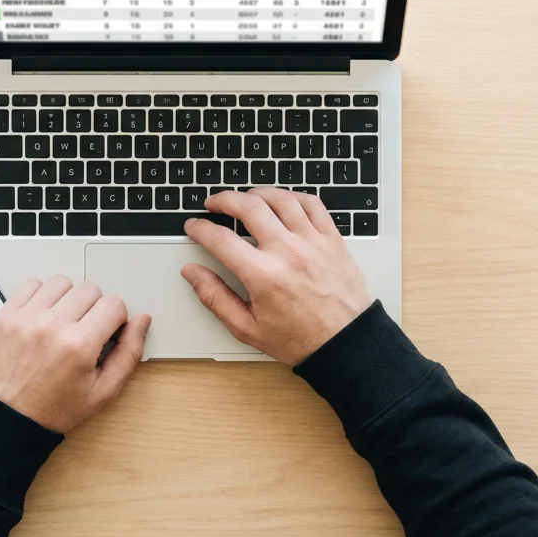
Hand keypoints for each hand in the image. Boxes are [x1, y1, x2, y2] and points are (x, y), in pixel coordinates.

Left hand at [0, 276, 150, 432]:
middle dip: (94, 307)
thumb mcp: (103, 392)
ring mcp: (26, 318)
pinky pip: (32, 285)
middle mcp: (52, 326)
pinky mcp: (6, 315)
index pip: (114, 304)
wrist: (7, 417)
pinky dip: (42, 295)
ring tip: (63, 322)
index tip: (106, 332)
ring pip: (62, 282)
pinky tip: (44, 316)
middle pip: (90, 289)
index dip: (116, 318)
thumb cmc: (54, 408)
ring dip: (68, 298)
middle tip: (85, 330)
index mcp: (79, 345)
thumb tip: (141, 320)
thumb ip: (128, 354)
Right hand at [181, 188, 372, 365]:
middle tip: (213, 203)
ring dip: (257, 193)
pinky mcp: (332, 240)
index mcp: (263, 276)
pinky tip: (282, 201)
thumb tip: (192, 274)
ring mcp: (312, 242)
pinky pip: (312, 204)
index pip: (221, 239)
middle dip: (224, 200)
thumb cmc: (300, 339)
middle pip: (248, 207)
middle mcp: (288, 253)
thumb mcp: (248, 328)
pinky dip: (293, 196)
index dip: (200, 229)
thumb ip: (215, 298)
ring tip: (245, 197)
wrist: (346, 343)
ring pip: (280, 199)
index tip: (194, 226)